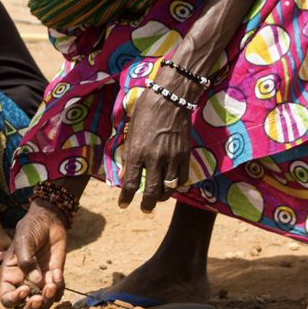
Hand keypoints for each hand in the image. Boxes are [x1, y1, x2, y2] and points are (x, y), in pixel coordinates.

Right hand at [0, 200, 68, 308]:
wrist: (49, 221)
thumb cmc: (31, 229)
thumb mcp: (24, 240)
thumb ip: (26, 261)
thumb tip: (36, 282)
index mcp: (10, 275)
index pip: (6, 298)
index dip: (14, 300)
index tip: (25, 290)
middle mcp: (23, 283)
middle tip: (39, 299)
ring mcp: (39, 283)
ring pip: (42, 306)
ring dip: (48, 299)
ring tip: (53, 282)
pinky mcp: (54, 279)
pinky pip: (57, 294)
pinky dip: (60, 287)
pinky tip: (57, 271)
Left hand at [118, 82, 194, 212]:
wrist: (171, 99)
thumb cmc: (146, 112)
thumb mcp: (130, 132)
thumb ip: (128, 156)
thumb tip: (124, 176)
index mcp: (137, 152)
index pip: (131, 183)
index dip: (126, 197)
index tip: (122, 205)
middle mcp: (155, 159)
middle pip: (152, 192)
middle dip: (146, 204)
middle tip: (144, 209)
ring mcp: (172, 158)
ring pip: (169, 188)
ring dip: (162, 197)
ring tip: (157, 199)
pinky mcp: (185, 155)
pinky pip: (182, 178)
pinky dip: (176, 185)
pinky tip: (171, 185)